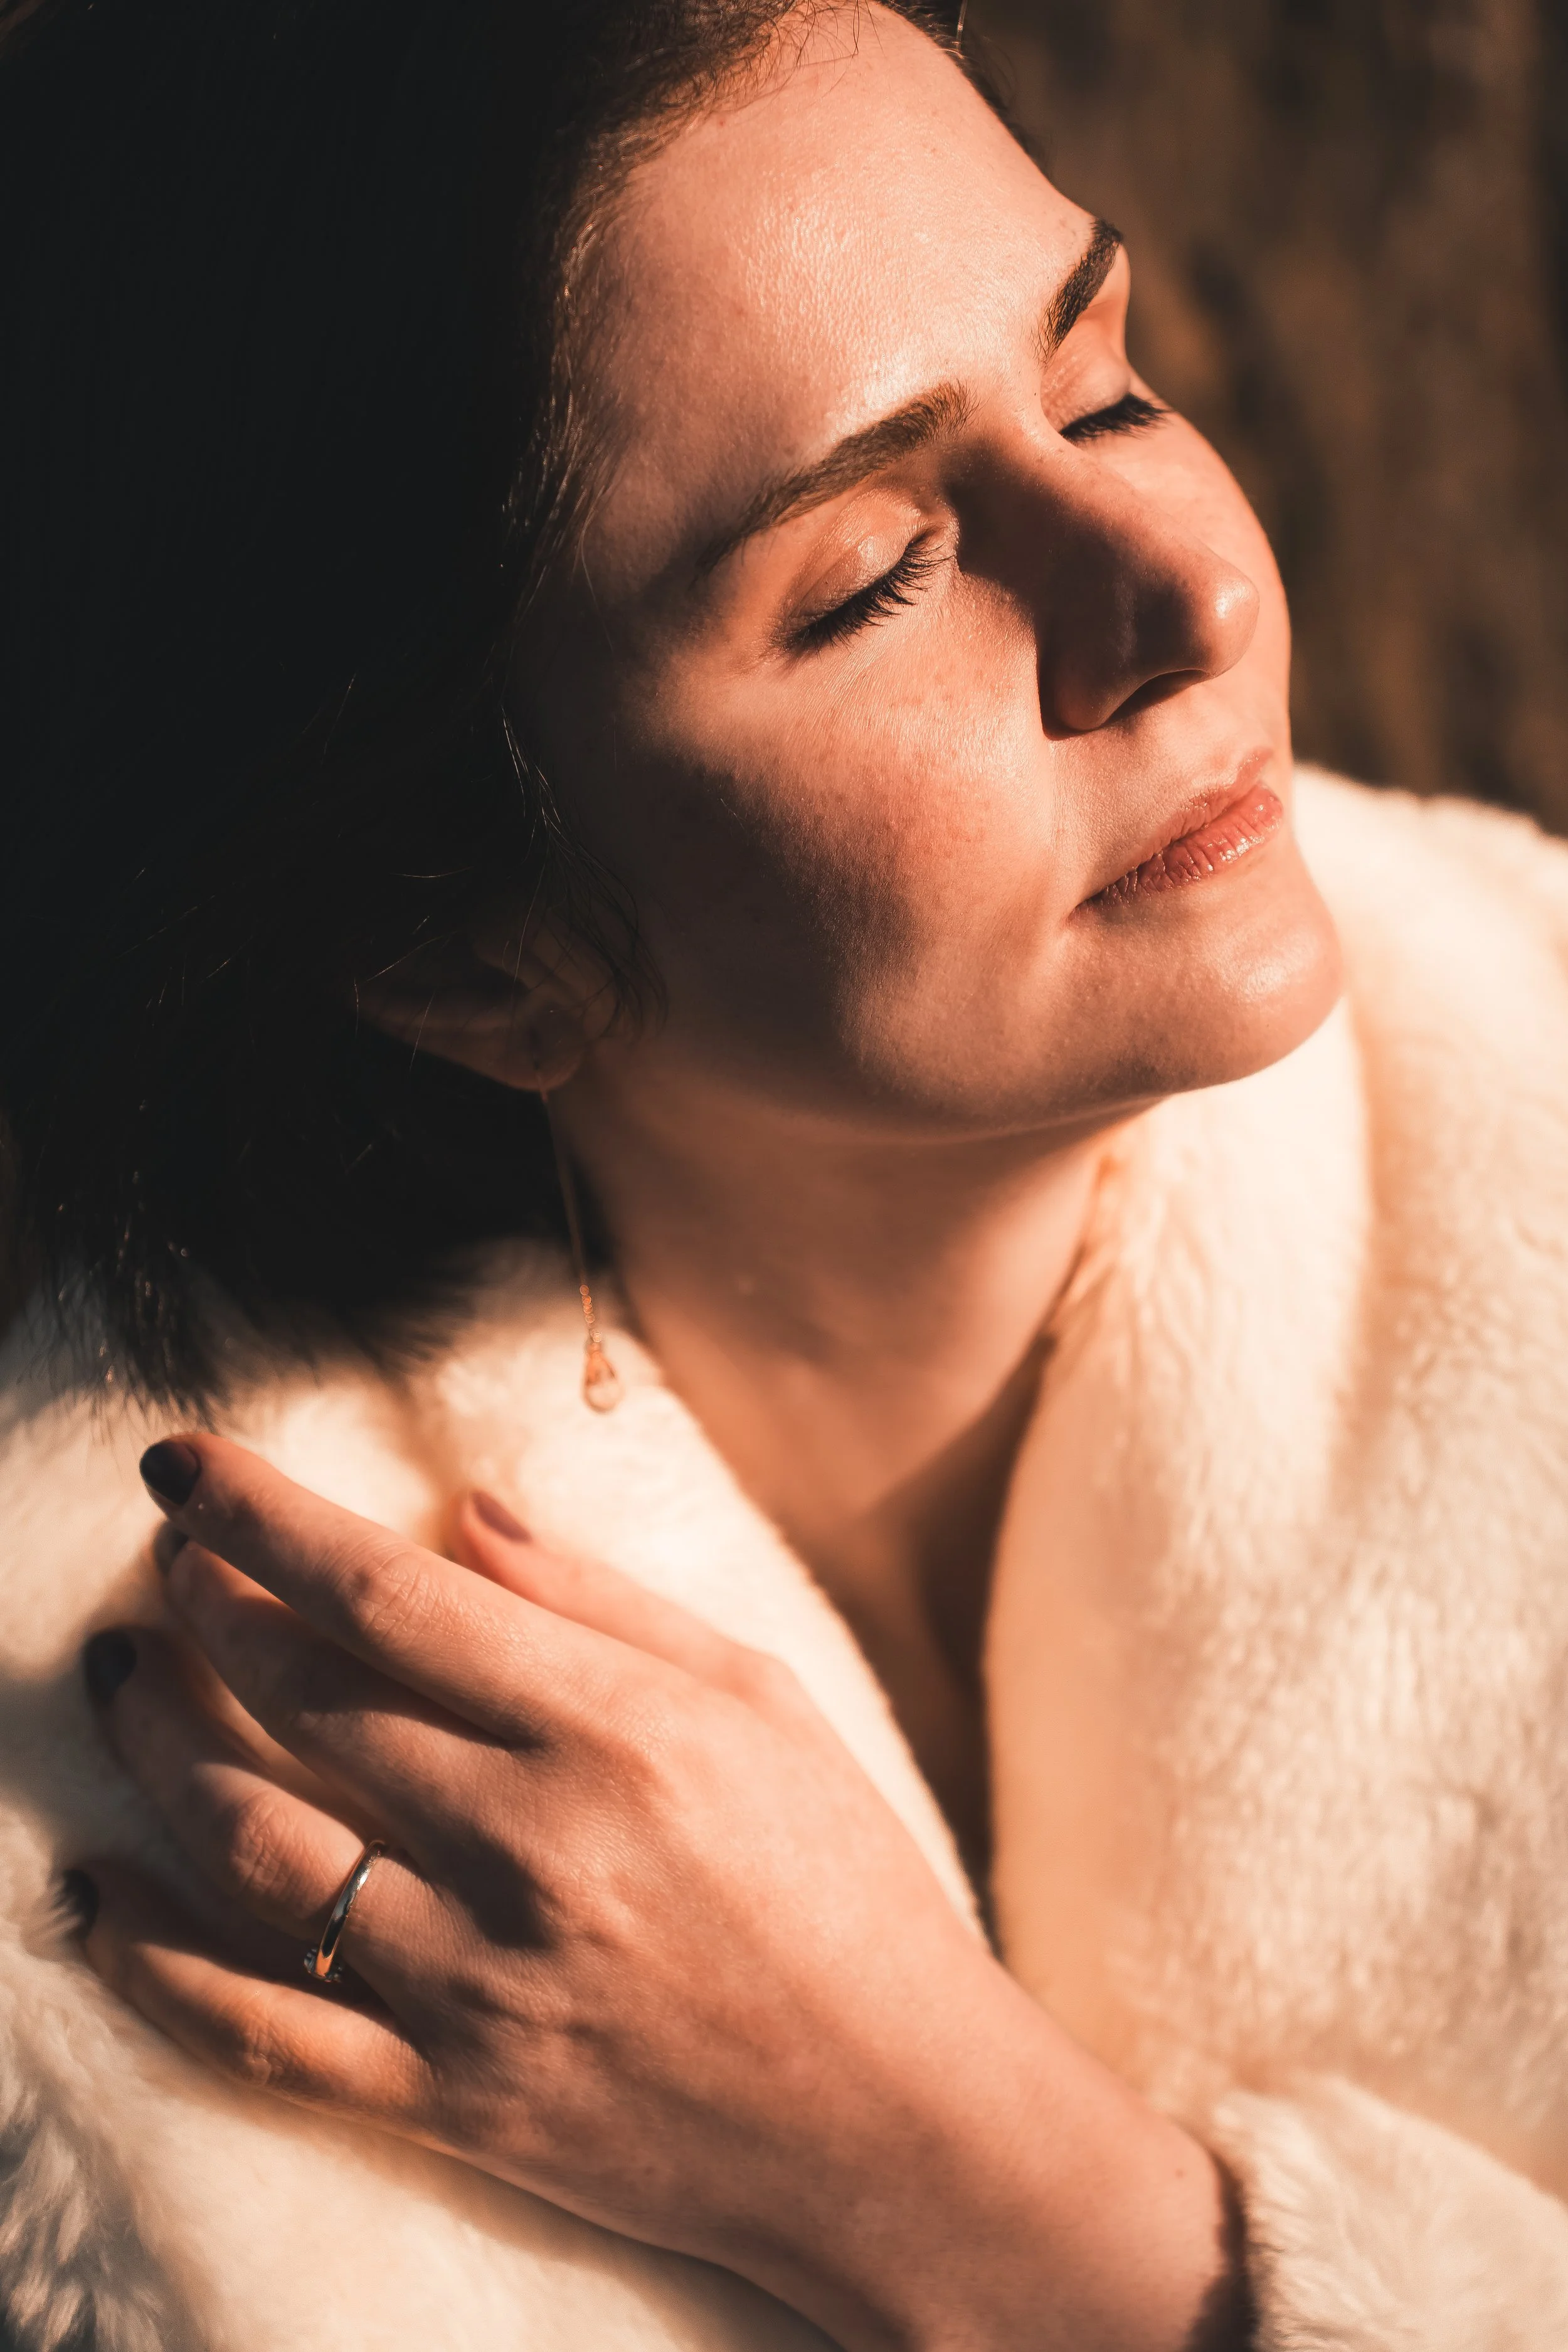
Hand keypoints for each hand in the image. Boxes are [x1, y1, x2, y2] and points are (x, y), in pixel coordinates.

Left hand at [73, 1435, 1245, 2351]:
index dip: (263, 1519)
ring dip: (161, 1751)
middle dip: (204, 1609)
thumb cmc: (846, 1888)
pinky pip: (262, 2034)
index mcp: (613, 1732)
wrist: (897, 2123)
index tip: (184, 1464)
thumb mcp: (760, 1703)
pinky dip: (154, 1964)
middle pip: (304, 1702)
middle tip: (167, 1560)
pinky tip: (95, 1897)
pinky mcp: (453, 2099)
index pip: (387, 1598)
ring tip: (126, 1686)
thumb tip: (462, 1508)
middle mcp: (531, 1848)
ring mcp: (480, 1983)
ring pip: (254, 1852)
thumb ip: (602, 1601)